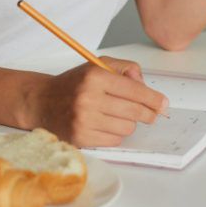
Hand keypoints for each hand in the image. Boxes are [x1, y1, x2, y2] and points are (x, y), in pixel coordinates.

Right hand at [24, 56, 168, 147]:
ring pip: (127, 128)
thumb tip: (145, 85)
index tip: (163, 104)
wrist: (42, 102)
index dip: (154, 99)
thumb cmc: (74, 84)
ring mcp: (84, 120)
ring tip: (118, 116)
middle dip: (148, 114)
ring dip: (128, 123)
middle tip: (152, 114)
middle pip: (134, 111)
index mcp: (95, 76)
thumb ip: (125, 68)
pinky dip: (116, 134)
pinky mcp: (81, 137)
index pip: (134, 90)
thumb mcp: (97, 65)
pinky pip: (114, 140)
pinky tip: (106, 125)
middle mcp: (89, 97)